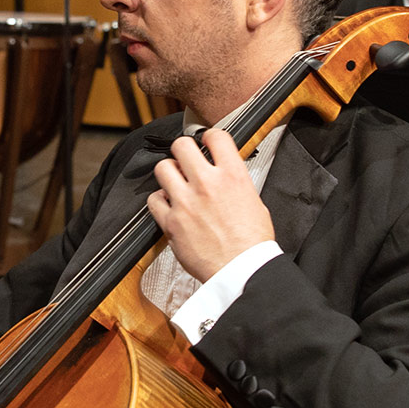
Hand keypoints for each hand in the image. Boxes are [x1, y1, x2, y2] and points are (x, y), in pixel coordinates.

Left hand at [146, 128, 274, 283]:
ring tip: (176, 182)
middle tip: (185, 160)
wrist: (242, 271)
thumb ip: (236, 184)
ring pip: (163, 168)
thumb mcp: (255, 202)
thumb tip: (227, 177)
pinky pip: (154, 200)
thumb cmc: (252, 244)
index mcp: (233, 176)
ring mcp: (186, 202)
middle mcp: (207, 183)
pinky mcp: (171, 222)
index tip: (206, 142)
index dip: (209, 136)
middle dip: (183, 151)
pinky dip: (160, 201)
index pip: (216, 136)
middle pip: (182, 145)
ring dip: (169, 173)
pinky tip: (169, 206)